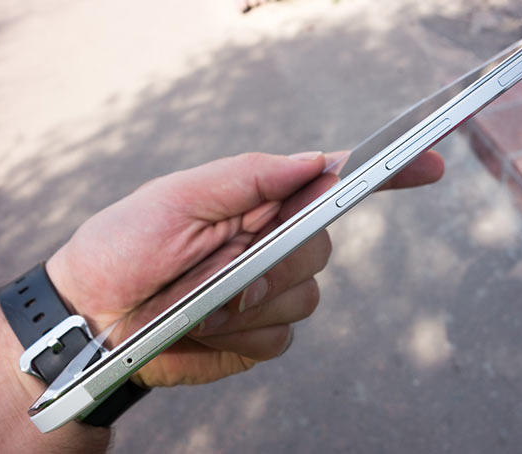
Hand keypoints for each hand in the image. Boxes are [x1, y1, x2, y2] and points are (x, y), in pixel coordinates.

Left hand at [46, 150, 443, 386]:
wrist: (94, 319)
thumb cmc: (126, 246)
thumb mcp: (177, 197)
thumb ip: (247, 175)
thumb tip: (313, 160)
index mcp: (259, 203)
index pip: (332, 184)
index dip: (384, 175)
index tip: (427, 163)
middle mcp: (273, 244)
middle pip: (323, 248)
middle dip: (276, 262)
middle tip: (223, 269)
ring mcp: (269, 291)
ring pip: (305, 297)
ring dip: (251, 303)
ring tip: (198, 302)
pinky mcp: (259, 334)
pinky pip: (280, 336)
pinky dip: (242, 336)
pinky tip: (205, 329)